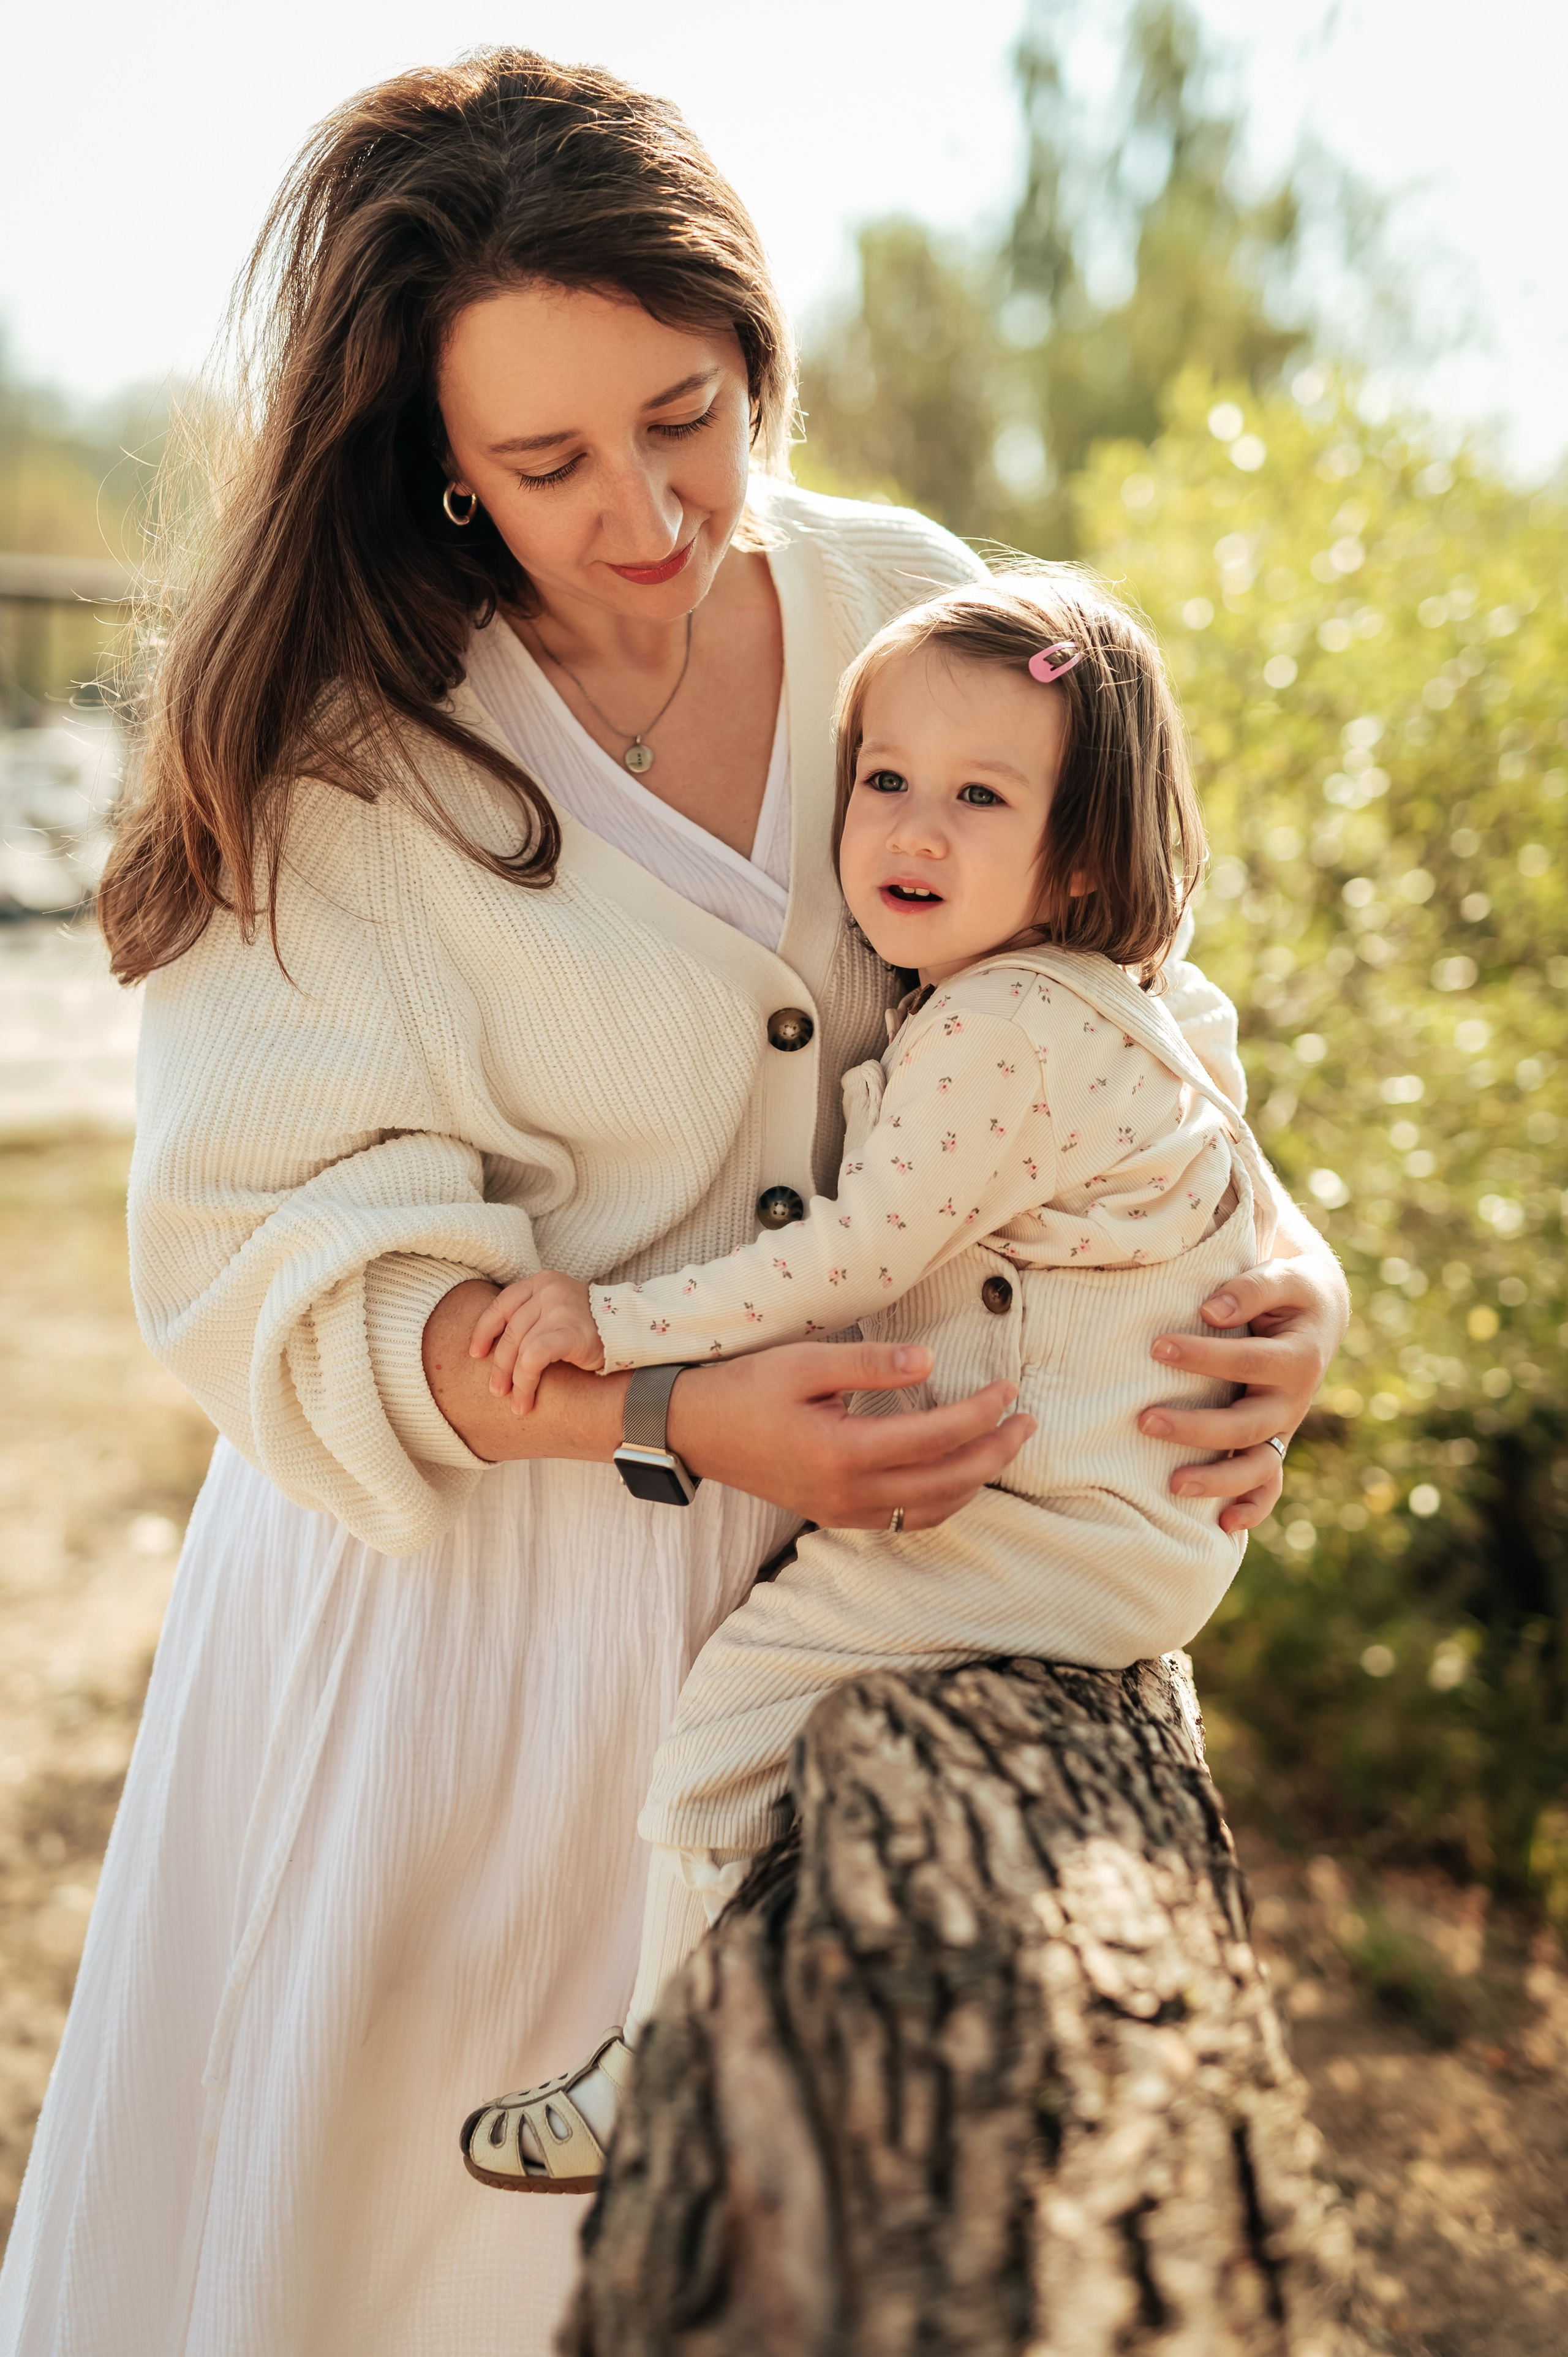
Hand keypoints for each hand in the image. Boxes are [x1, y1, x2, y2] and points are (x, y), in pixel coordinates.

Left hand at [469, 1270, 604, 1411]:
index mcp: (542, 1281)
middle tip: (496, 1391)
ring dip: (514, 1381)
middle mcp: (548, 1290)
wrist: (632, 1331)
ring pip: (520, 1349)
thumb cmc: (592, 1327)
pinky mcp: (569, 1331)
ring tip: (516, 1403)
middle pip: (510, 1331)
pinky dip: (526, 1382)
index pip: (501, 1305)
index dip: (484, 1331)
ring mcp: (559, 1308)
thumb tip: (494, 1348)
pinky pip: (534, 1359)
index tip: (476, 1354)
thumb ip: (532, 1317)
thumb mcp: (558, 1310)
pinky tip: (527, 1400)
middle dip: (499, 1365)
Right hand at [667, 1340, 1035, 1532]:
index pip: (935, 1437)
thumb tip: (929, 1362)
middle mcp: (848, 1492)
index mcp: (843, 1451)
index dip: (981, 1414)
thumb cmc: (745, 1389)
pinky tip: (957, 1477)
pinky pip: (906, 1521)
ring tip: (1003, 1447)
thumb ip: (870, 1363)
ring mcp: (842, 1511)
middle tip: (1028, 1422)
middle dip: (995, 1453)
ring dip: (976, 1481)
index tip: (1008, 1390)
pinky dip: (943, 1502)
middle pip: (946, 1482)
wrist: (694, 1430)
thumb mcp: (805, 1362)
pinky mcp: (835, 1515)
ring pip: (931, 1510)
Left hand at [1137, 1253, 1350, 1535]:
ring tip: (1172, 1484)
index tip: (1157, 1346)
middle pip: (1247, 1424)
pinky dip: (1252, 1508)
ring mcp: (1282, 1428)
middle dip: (1196, 1428)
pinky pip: (1267, 1485)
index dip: (1204, 1356)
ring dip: (1217, 1479)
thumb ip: (1251, 1288)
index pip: (1247, 1361)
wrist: (1317, 1316)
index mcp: (1297, 1358)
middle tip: (1144, 1420)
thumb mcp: (1283, 1277)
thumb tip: (1211, 1310)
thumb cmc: (1289, 1293)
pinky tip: (1223, 1525)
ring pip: (1257, 1467)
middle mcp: (1292, 1401)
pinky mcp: (1271, 1443)